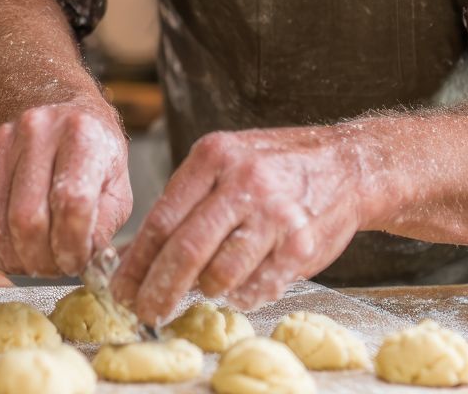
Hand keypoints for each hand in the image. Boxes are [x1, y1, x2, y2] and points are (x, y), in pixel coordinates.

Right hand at [0, 102, 132, 275]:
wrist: (61, 113)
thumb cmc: (94, 155)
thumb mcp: (118, 188)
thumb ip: (105, 227)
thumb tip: (88, 264)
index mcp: (82, 134)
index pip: (71, 202)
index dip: (73, 245)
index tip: (78, 263)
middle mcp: (37, 130)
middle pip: (27, 217)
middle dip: (42, 259)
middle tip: (56, 269)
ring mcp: (1, 142)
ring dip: (18, 258)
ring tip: (38, 262)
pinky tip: (19, 244)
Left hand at [113, 126, 374, 322]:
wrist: (347, 165)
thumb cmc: (276, 168)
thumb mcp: (225, 163)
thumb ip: (185, 202)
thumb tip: (134, 254)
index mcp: (214, 156)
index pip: (162, 219)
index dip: (136, 262)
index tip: (121, 288)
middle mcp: (244, 181)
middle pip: (185, 250)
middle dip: (159, 290)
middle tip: (146, 311)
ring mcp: (275, 213)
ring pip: (220, 274)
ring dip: (205, 291)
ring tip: (206, 287)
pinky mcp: (301, 243)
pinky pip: (257, 287)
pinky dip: (240, 296)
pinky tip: (239, 287)